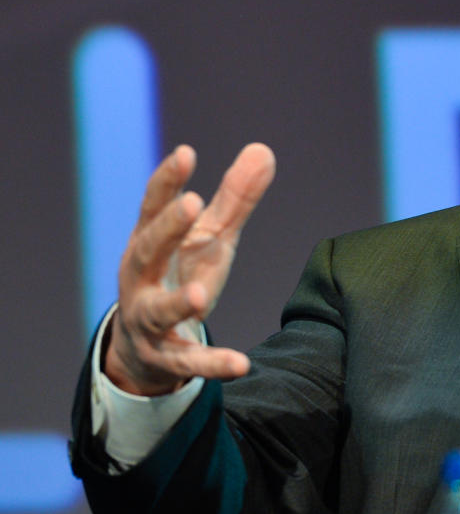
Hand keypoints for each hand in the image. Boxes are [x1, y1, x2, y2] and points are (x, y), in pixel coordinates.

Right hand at [104, 143, 275, 395]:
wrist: (147, 345)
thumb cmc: (181, 274)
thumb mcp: (210, 237)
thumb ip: (235, 198)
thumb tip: (263, 149)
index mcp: (149, 243)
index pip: (152, 207)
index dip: (167, 181)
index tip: (186, 153)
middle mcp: (141, 279)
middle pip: (148, 251)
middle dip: (167, 228)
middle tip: (192, 204)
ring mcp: (149, 319)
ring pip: (157, 312)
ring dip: (176, 303)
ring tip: (199, 294)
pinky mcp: (166, 357)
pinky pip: (188, 362)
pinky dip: (213, 363)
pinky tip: (242, 364)